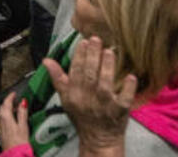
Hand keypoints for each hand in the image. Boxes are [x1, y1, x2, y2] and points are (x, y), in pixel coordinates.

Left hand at [0, 92, 29, 151]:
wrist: (14, 155)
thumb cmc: (19, 143)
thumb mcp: (23, 125)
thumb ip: (22, 112)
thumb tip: (22, 102)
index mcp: (5, 116)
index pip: (6, 102)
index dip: (10, 96)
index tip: (14, 93)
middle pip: (2, 107)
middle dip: (8, 102)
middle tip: (15, 100)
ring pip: (1, 114)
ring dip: (6, 110)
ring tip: (14, 110)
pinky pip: (0, 120)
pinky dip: (5, 117)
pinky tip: (10, 120)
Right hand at [43, 36, 136, 154]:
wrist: (98, 139)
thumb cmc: (82, 116)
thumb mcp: (65, 98)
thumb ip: (57, 78)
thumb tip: (46, 60)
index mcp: (74, 94)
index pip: (75, 70)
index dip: (79, 55)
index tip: (84, 41)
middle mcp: (88, 98)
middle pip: (90, 74)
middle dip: (93, 56)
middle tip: (97, 39)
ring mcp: (105, 105)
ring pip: (105, 83)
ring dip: (107, 67)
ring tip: (109, 51)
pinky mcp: (120, 111)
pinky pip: (124, 98)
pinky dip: (128, 88)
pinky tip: (131, 76)